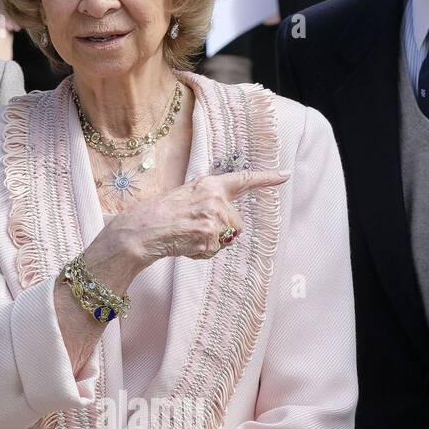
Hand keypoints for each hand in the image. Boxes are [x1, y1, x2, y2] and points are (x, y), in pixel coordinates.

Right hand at [94, 168, 290, 279]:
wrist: (143, 230)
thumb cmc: (161, 215)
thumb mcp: (187, 197)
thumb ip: (210, 202)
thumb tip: (230, 225)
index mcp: (210, 185)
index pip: (243, 180)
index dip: (266, 178)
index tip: (285, 175)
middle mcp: (215, 198)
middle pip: (237, 224)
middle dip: (221, 233)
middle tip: (194, 230)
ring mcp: (214, 217)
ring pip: (228, 239)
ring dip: (211, 244)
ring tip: (188, 236)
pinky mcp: (210, 236)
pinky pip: (215, 251)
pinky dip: (201, 253)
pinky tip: (185, 244)